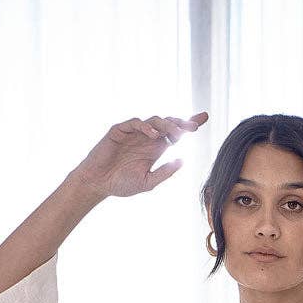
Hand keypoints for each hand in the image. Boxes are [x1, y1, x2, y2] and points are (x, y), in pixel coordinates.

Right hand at [70, 111, 208, 198]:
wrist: (98, 184)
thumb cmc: (121, 184)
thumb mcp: (148, 182)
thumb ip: (165, 172)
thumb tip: (182, 160)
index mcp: (155, 149)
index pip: (175, 134)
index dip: (188, 124)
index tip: (204, 118)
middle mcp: (146, 138)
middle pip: (168, 124)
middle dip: (182, 123)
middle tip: (194, 127)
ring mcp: (133, 133)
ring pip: (154, 121)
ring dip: (167, 125)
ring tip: (176, 133)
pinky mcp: (120, 131)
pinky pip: (135, 123)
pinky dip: (146, 127)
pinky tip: (155, 135)